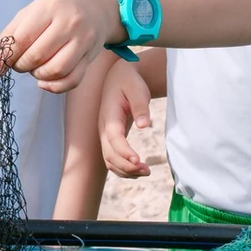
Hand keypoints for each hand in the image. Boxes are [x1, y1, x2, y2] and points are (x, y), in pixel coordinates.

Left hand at [0, 0, 121, 92]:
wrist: (98, 6)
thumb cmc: (59, 8)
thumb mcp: (34, 10)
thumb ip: (12, 32)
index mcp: (50, 6)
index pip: (23, 37)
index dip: (8, 55)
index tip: (0, 63)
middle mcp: (70, 22)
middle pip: (38, 55)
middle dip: (21, 66)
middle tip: (19, 64)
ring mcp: (83, 40)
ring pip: (56, 70)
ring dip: (37, 76)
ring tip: (33, 68)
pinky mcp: (91, 57)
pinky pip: (72, 80)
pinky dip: (54, 86)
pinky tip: (45, 81)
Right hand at [100, 61, 152, 177]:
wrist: (119, 78)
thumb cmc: (129, 82)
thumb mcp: (137, 89)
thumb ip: (140, 106)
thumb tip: (144, 125)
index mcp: (109, 114)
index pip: (113, 137)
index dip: (124, 151)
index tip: (138, 160)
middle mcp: (103, 127)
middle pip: (109, 154)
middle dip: (127, 166)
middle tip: (147, 170)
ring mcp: (105, 135)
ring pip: (109, 160)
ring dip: (126, 170)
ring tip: (146, 172)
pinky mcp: (111, 139)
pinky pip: (112, 159)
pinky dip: (123, 169)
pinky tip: (138, 170)